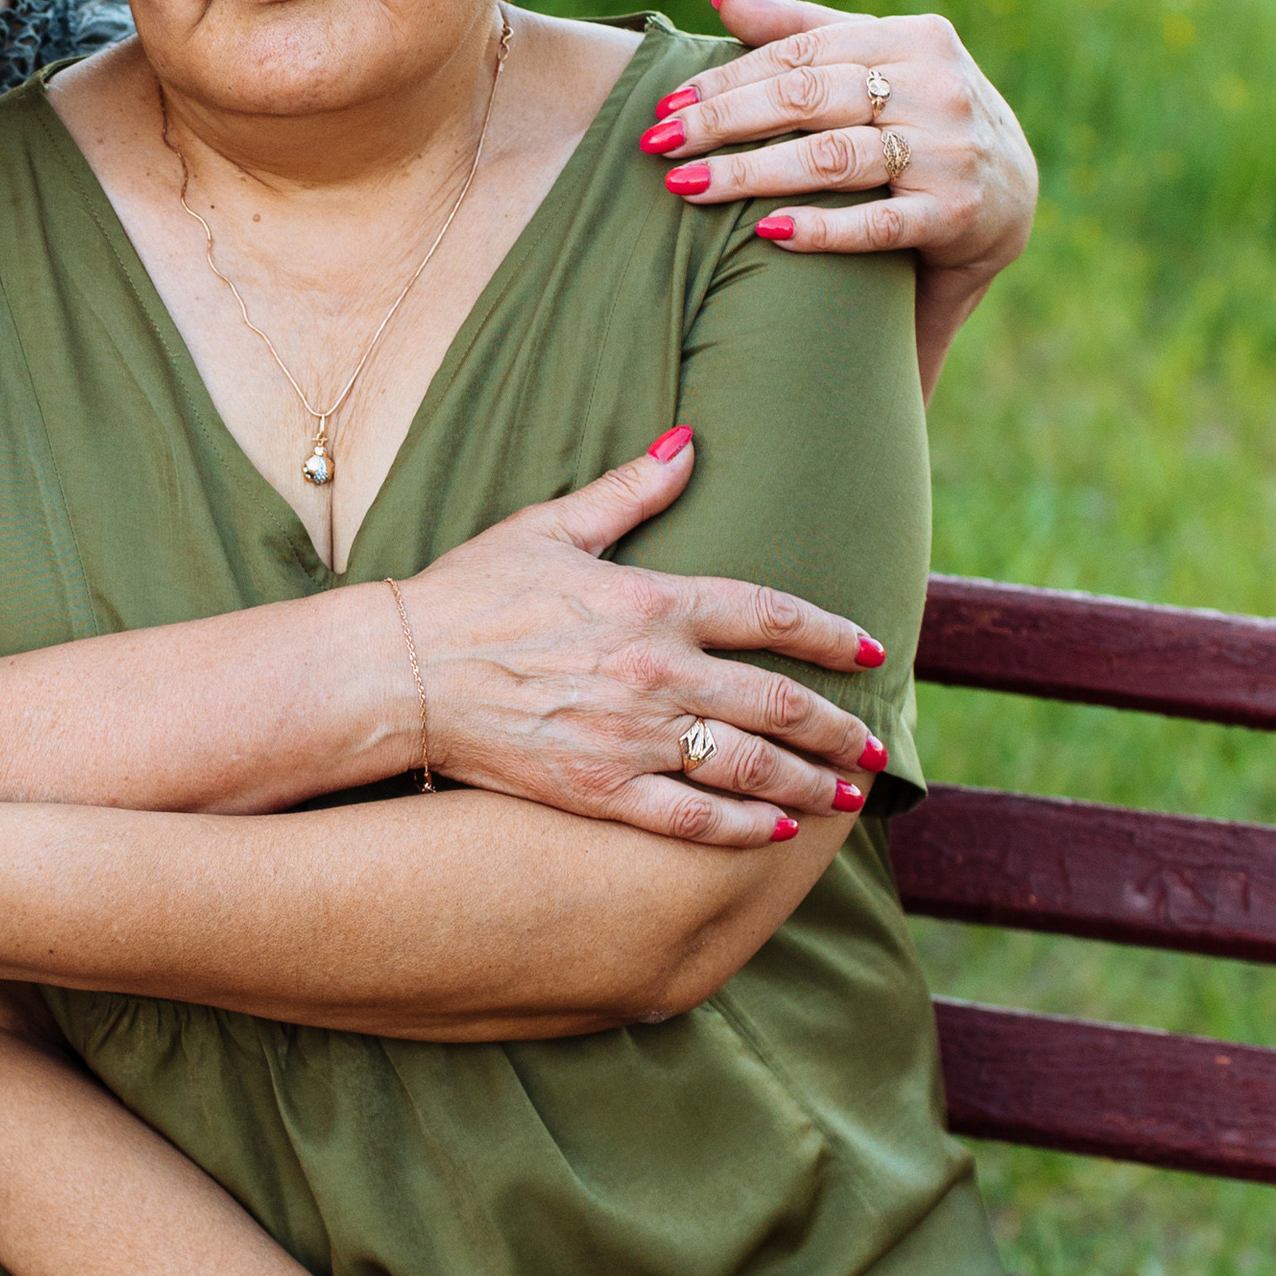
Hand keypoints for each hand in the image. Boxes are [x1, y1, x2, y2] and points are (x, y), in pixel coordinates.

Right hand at [403, 433, 888, 847]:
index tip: (871, 652)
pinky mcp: (601, 792)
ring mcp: (633, 737)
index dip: (831, 634)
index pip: (772, 614)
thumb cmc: (469, 592)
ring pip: (749, 767)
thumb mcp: (550, 527)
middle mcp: (658, 672)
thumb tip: (688, 442)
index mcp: (653, 601)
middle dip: (839, 729)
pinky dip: (744, 828)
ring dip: (811, 784)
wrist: (402, 670)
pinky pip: (693, 818)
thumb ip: (630, 490)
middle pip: (778, 703)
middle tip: (874, 747)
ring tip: (846, 797)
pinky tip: (778, 832)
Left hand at [649, 0, 1036, 286]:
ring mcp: (948, 151)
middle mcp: (935, 86)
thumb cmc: (922, 117)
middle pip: (809, 98)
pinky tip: (766, 232)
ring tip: (687, 188)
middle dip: (724, 121)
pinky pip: (877, 224)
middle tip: (658, 144)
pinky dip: (821, 227)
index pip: (802, 53)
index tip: (668, 103)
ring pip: (834, 158)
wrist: (1013, 195)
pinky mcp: (957, 214)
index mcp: (912, 38)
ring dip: (751, 173)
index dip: (729, 77)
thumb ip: (804, 28)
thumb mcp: (879, 59)